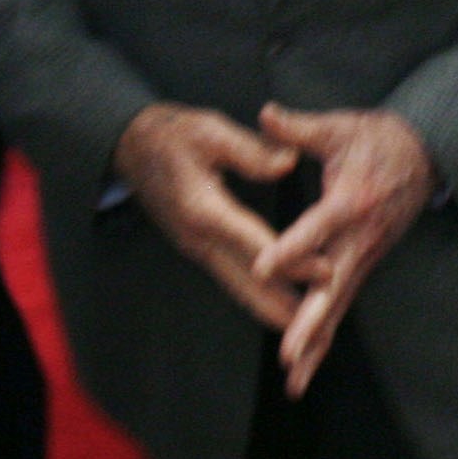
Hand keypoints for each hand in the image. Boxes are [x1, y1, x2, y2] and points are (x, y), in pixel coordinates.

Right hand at [113, 103, 306, 330]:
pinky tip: (278, 308)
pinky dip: (256, 296)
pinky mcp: (199, 248)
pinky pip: (232, 278)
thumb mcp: (210, 130)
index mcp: (203, 209)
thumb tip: (289, 162)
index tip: (325, 273)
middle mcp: (198, 238)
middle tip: (321, 327)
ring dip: (270, 308)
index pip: (255, 241)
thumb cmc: (172, 134)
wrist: (132, 146)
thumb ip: (251, 150)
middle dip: (283, 304)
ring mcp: (196, 247)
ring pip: (238, 286)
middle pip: (246, 280)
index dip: (291, 261)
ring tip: (305, 327)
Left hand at [251, 106, 436, 397]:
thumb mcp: (340, 127)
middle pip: (332, 288)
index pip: (316, 228)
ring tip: (295, 382)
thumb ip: (299, 128)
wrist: (427, 154)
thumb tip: (265, 114)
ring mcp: (366, 257)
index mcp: (351, 201)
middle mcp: (361, 238)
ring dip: (317, 345)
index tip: (261, 266)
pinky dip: (324, 337)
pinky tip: (307, 364)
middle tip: (287, 355)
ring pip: (338, 307)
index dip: (289, 249)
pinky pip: (342, 305)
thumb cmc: (378, 138)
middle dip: (309, 324)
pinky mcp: (365, 265)